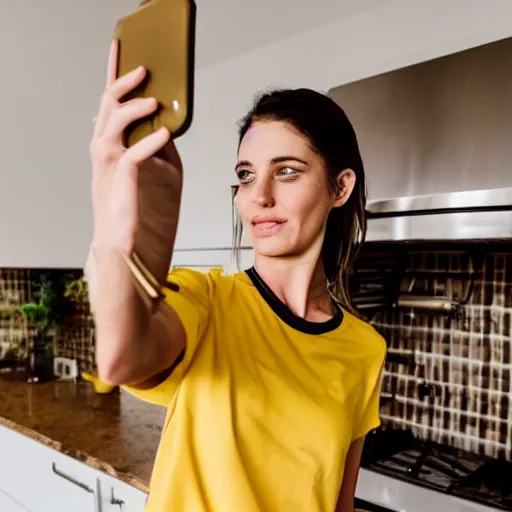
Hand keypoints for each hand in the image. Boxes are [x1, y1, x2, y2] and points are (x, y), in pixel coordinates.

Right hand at [89, 40, 182, 284]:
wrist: (125, 251)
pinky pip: (131, 157)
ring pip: (112, 128)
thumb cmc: (139, 214)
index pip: (109, 109)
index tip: (123, 59)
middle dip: (123, 84)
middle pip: (107, 110)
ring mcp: (107, 170)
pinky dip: (148, 143)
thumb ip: (159, 151)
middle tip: (143, 69)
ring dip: (134, 110)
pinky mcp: (120, 186)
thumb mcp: (156, 176)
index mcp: (110, 151)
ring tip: (155, 100)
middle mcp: (103, 156)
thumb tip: (170, 130)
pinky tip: (164, 134)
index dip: (115, 83)